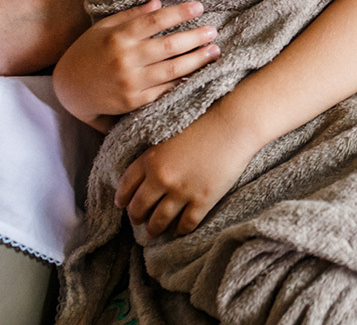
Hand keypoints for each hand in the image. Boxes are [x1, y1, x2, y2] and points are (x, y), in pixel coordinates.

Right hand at [53, 0, 219, 130]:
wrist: (69, 89)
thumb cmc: (88, 52)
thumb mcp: (103, 29)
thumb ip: (131, 16)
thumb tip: (159, 3)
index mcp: (118, 37)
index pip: (154, 21)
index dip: (179, 13)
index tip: (199, 6)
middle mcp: (125, 59)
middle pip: (169, 46)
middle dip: (195, 38)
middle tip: (214, 31)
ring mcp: (130, 82)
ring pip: (172, 70)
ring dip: (197, 60)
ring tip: (214, 51)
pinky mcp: (134, 101)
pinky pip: (165, 90)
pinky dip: (184, 81)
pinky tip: (199, 73)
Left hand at [115, 106, 256, 237]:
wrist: (233, 126)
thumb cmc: (204, 124)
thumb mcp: (170, 135)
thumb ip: (155, 155)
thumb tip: (148, 173)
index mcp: (150, 159)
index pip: (126, 186)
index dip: (123, 198)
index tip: (123, 204)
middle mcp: (161, 178)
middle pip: (139, 207)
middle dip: (136, 217)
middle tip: (138, 221)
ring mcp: (181, 191)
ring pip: (159, 220)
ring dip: (154, 229)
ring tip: (154, 232)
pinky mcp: (202, 200)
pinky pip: (186, 223)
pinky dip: (181, 230)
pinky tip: (180, 231)